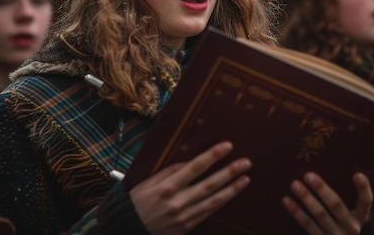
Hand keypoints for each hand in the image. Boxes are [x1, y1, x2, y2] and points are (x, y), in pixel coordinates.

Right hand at [130, 141, 250, 234]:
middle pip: (209, 185)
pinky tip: (231, 194)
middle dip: (229, 172)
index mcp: (166, 187)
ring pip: (213, 201)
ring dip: (232, 189)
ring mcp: (184, 217)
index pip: (194, 168)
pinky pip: (208, 213)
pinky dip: (222, 202)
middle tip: (246, 162)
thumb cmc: (137, 203)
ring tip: (246, 178)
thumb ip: (169, 171)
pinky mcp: (187, 227)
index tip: (227, 146)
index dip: (212, 156)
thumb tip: (190, 162)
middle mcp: (177, 202)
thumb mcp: (148, 182)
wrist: (128, 230)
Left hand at [282, 172, 372, 234]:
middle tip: (308, 175)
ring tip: (294, 184)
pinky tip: (286, 200)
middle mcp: (351, 228)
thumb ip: (342, 198)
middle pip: (336, 205)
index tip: (356, 174)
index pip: (366, 201)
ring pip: (320, 215)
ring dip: (306, 199)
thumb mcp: (349, 216)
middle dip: (322, 189)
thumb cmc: (341, 226)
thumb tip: (326, 167)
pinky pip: (308, 226)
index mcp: (360, 218)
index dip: (363, 188)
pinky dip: (296, 212)